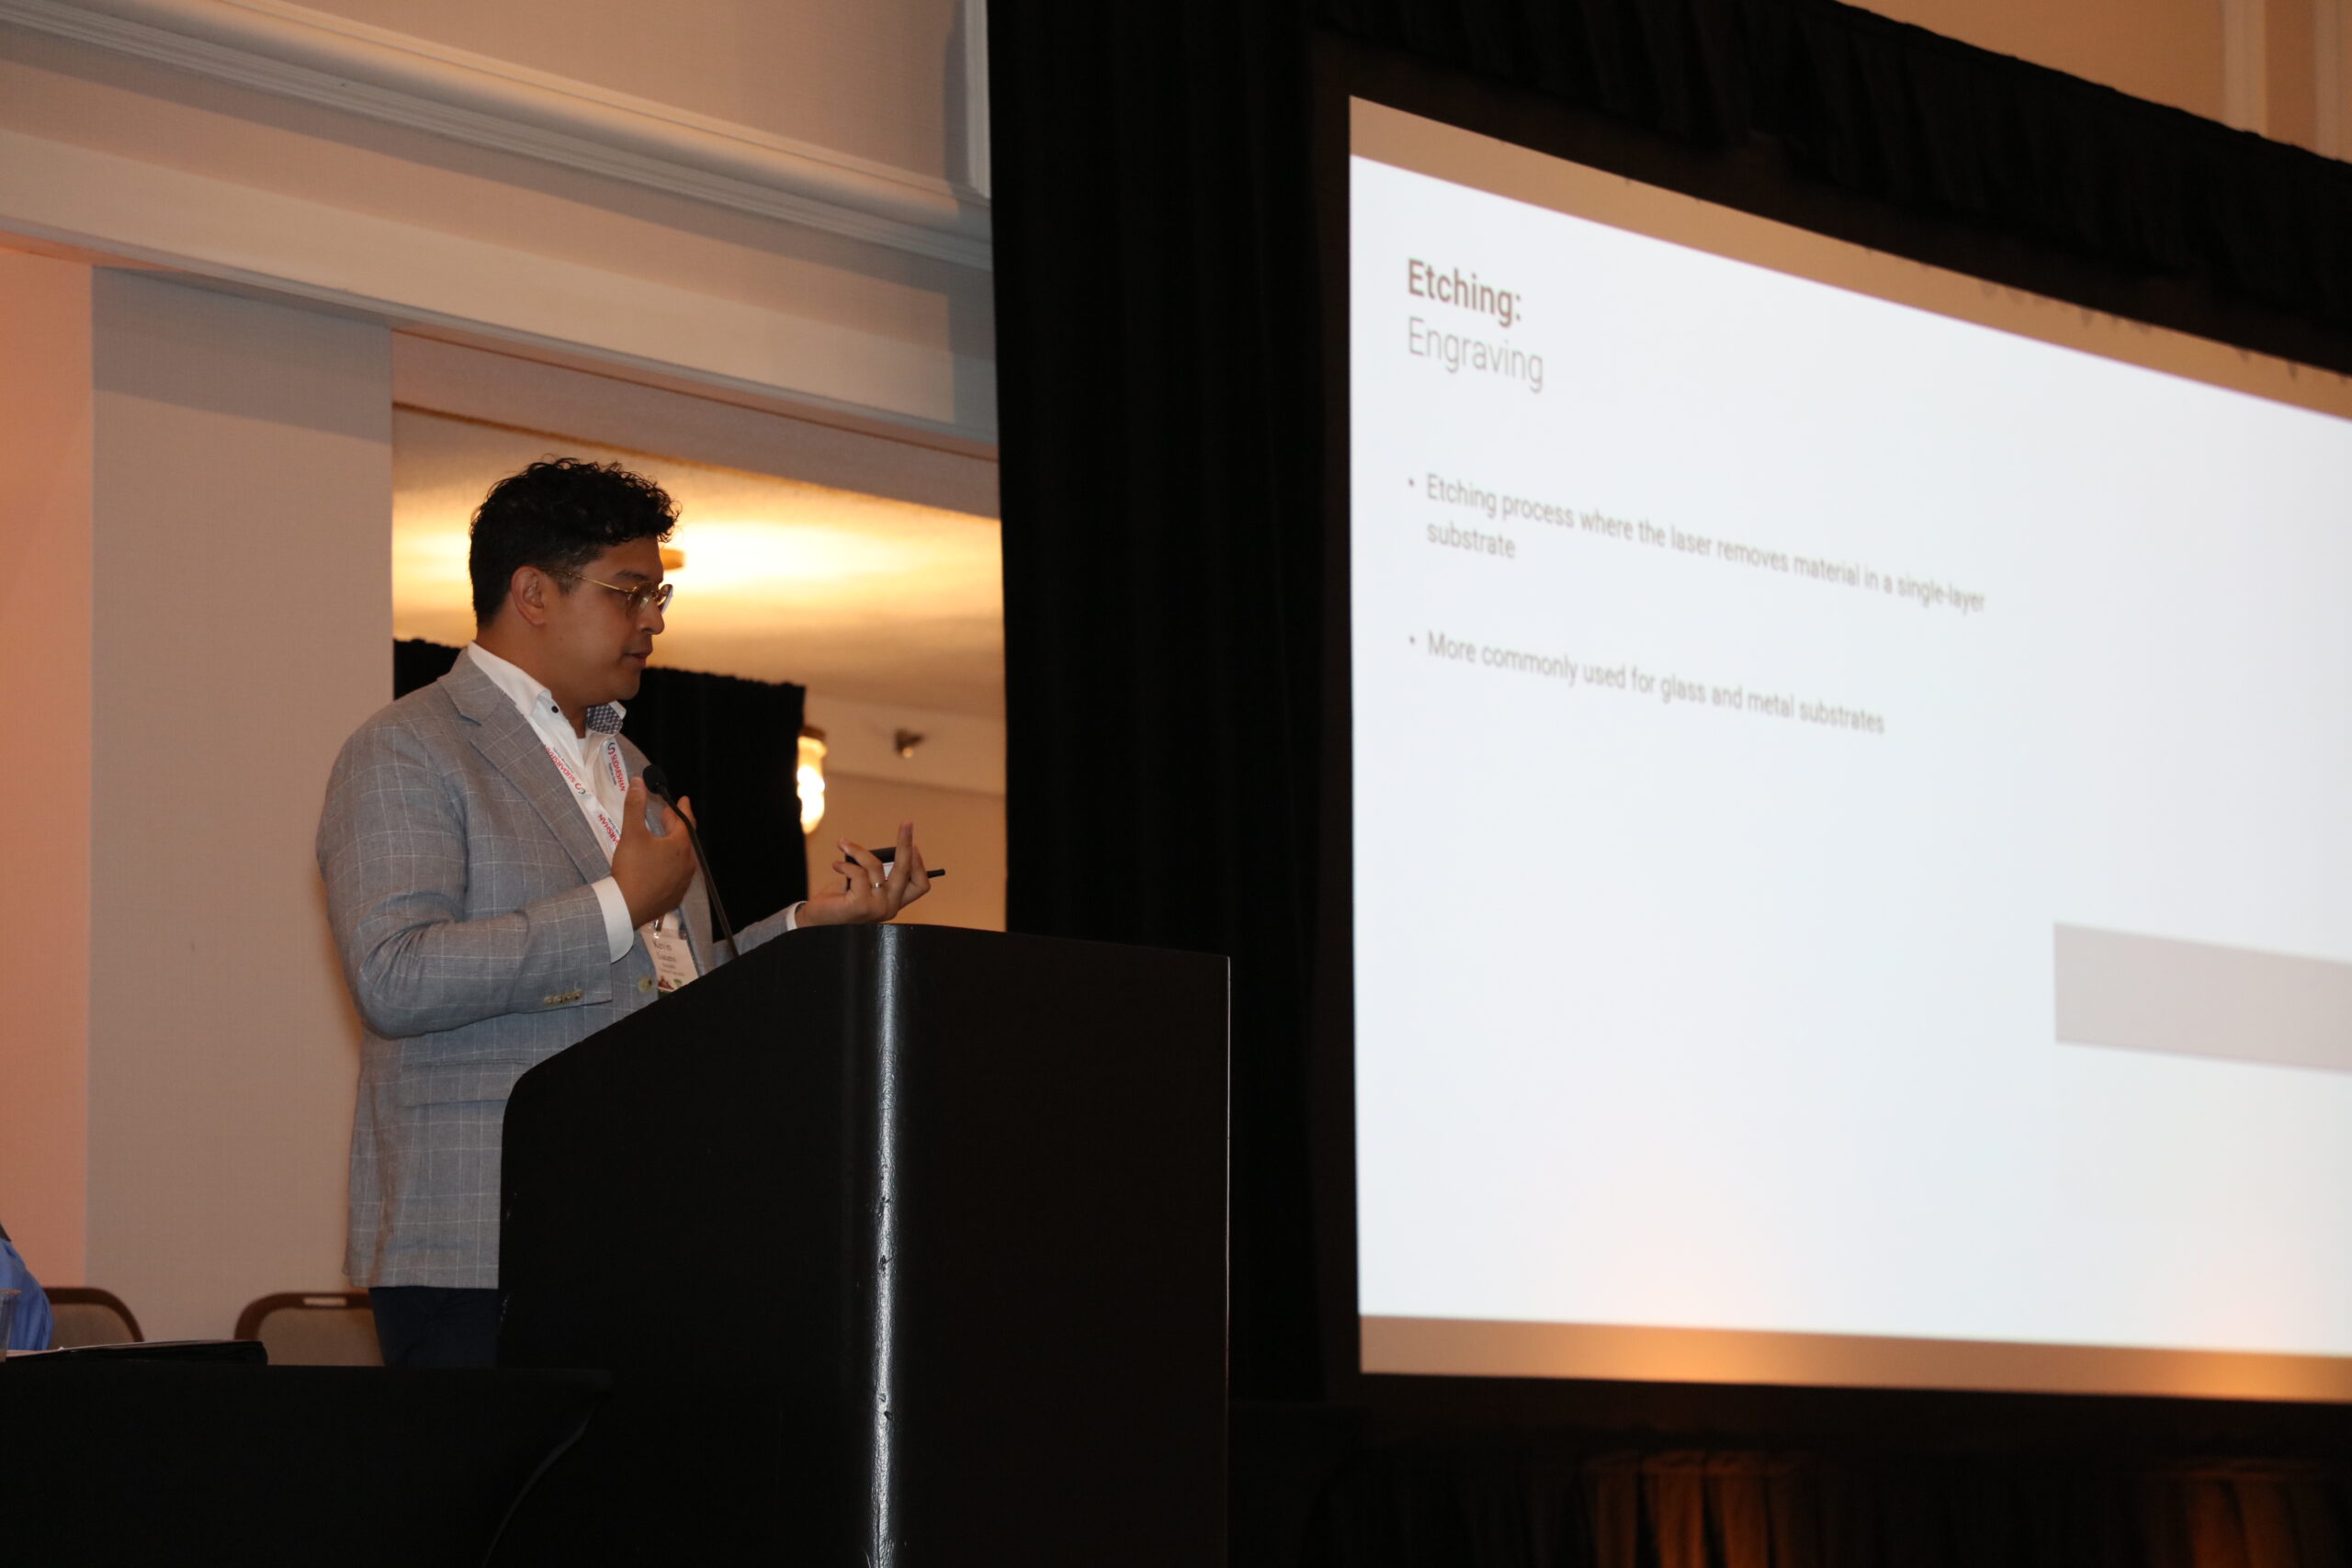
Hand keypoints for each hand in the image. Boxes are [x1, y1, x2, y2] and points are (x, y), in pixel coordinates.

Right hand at [612, 778, 696, 928]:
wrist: (627, 907)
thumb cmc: (632, 869)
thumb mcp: (632, 834)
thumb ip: (635, 806)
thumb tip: (638, 783)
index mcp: (680, 846)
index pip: (686, 821)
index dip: (683, 808)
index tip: (683, 800)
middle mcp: (687, 864)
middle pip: (685, 840)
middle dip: (676, 826)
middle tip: (668, 817)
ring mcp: (682, 883)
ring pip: (682, 859)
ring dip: (674, 847)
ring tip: (663, 841)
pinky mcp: (674, 897)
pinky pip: (676, 877)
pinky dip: (670, 867)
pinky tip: (661, 867)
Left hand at [797, 820, 931, 926]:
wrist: (817, 920)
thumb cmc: (839, 900)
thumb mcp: (863, 884)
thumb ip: (876, 873)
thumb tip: (885, 849)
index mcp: (893, 902)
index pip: (920, 885)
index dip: (918, 863)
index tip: (913, 845)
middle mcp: (890, 907)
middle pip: (906, 871)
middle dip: (906, 843)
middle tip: (907, 823)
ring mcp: (877, 908)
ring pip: (876, 866)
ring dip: (857, 851)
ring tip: (843, 845)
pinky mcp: (861, 905)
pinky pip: (858, 873)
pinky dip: (845, 865)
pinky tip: (836, 866)